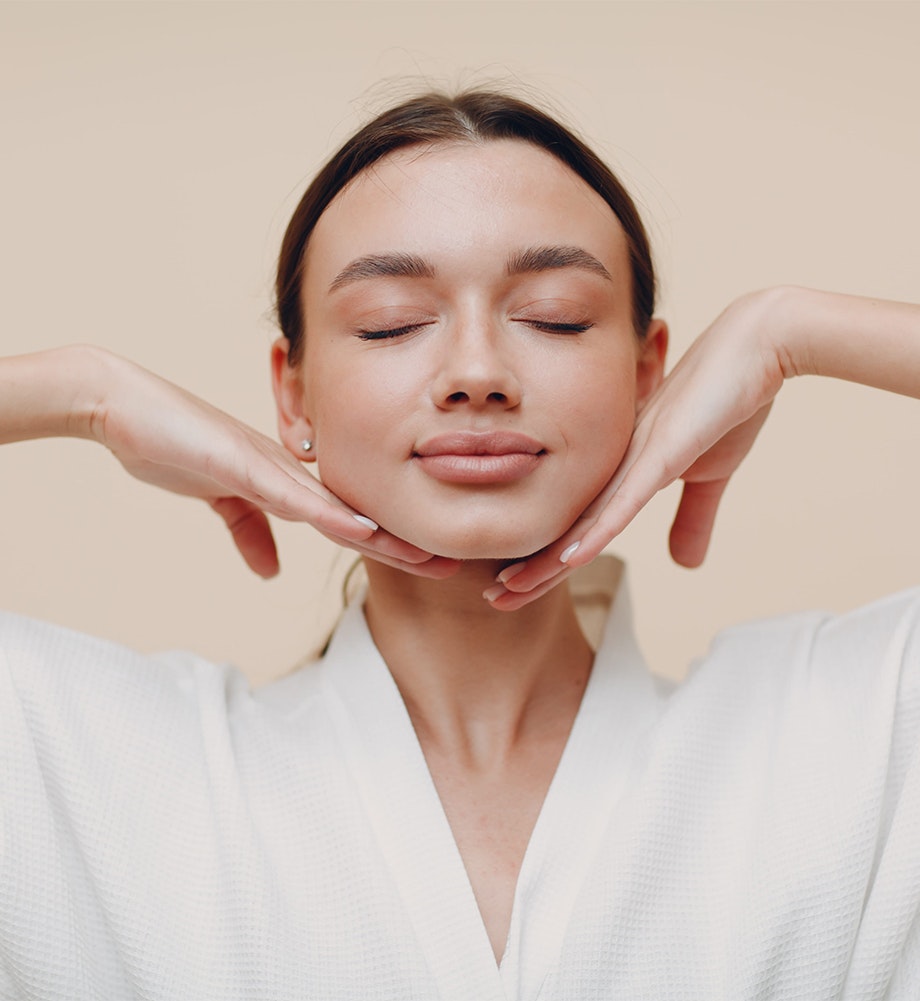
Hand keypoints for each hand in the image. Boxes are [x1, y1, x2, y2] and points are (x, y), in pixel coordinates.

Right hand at [89, 351, 459, 578]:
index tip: (425, 562)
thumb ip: (249, 532)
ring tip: (427, 557)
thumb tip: (271, 572)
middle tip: (451, 564)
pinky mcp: (241, 463)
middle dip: (402, 542)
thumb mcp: (219, 500)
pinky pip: (292, 496)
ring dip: (383, 536)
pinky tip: (364, 532)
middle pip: (357, 514)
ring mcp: (269, 465)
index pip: (347, 518)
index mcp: (287, 479)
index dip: (387, 542)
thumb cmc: (172, 444)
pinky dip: (330, 516)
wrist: (122, 405)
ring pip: (338, 507)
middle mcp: (290, 470)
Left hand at [487, 290, 786, 608]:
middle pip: (567, 526)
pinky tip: (568, 559)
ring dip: (548, 559)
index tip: (517, 588)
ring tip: (510, 588)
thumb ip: (692, 519)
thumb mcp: (710, 476)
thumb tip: (684, 565)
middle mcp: (616, 465)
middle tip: (494, 598)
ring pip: (583, 520)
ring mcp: (635, 458)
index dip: (549, 560)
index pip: (579, 525)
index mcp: (623, 470)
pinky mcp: (662, 452)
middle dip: (531, 566)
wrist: (758, 346)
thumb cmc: (727, 403)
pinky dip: (596, 532)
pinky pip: (624, 500)